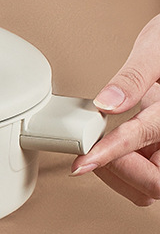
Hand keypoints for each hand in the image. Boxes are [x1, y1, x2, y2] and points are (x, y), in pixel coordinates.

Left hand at [71, 15, 159, 204]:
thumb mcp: (156, 49)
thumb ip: (133, 77)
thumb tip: (107, 103)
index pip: (143, 137)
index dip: (109, 154)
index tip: (82, 163)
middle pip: (153, 179)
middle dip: (119, 170)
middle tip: (91, 153)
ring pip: (148, 184)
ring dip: (120, 176)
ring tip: (99, 152)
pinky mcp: (159, 148)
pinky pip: (146, 176)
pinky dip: (124, 172)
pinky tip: (109, 153)